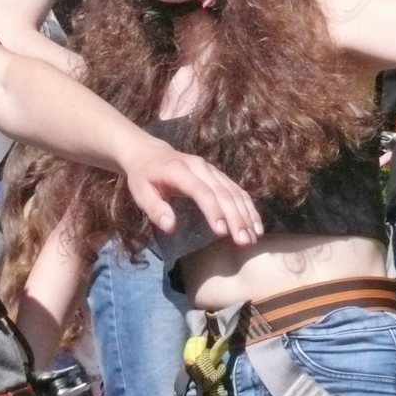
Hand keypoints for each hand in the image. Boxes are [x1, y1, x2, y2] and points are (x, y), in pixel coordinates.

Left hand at [118, 144, 260, 244]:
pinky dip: (248, 207)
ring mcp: (212, 170)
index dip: (213, 210)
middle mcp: (200, 167)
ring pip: (234, 191)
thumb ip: (154, 208)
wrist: (150, 153)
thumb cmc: (144, 177)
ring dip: (246, 214)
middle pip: (223, 192)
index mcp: (178, 170)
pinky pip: (237, 190)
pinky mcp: (218, 175)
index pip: (201, 190)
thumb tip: (170, 226)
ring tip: (253, 237)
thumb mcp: (140, 192)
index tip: (221, 232)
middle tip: (244, 241)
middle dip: (236, 217)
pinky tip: (255, 224)